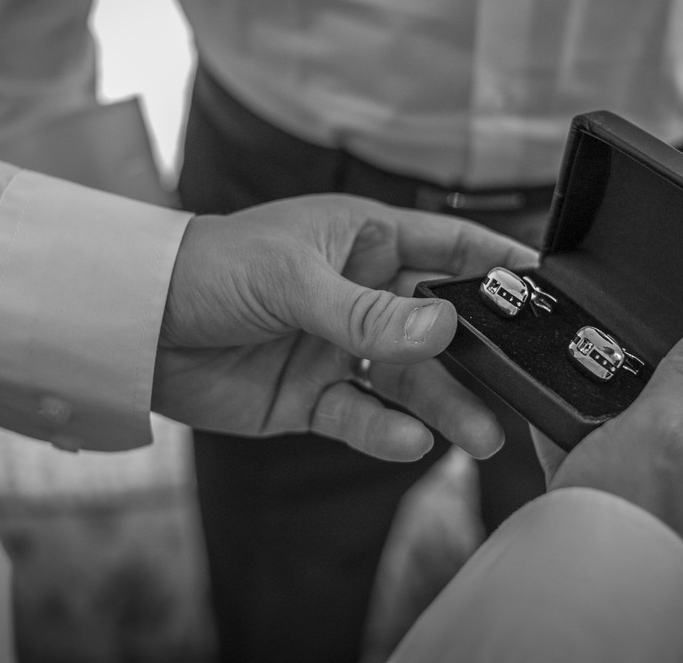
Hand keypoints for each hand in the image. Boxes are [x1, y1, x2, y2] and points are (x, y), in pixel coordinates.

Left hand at [153, 194, 537, 460]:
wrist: (134, 326)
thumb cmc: (209, 269)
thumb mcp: (293, 280)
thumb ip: (368, 311)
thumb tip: (446, 326)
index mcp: (361, 241)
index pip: (447, 246)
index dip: (497, 263)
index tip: (548, 287)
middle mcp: (359, 294)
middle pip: (438, 325)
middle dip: (479, 356)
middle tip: (522, 386)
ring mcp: (338, 348)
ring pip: (408, 381)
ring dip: (445, 406)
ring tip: (481, 435)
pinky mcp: (311, 398)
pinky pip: (362, 417)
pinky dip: (385, 432)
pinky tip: (407, 441)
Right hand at [532, 296, 682, 608]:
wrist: (566, 616)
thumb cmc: (624, 533)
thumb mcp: (664, 428)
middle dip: (669, 365)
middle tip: (628, 342)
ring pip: (659, 433)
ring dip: (622, 402)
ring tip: (581, 380)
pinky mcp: (637, 523)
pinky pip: (620, 466)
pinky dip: (589, 441)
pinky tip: (553, 426)